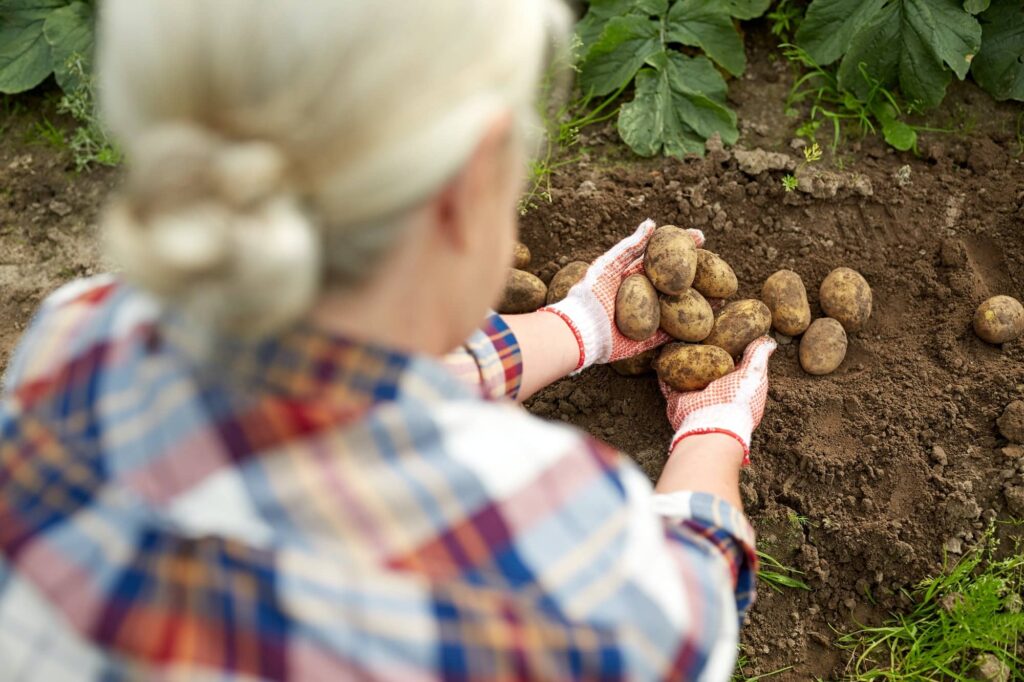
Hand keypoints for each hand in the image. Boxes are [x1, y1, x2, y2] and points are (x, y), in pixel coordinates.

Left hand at [540, 219, 704, 370]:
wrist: (581, 329)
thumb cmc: (592, 293)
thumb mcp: (610, 264)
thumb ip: (630, 246)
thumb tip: (652, 223)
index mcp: (633, 277)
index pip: (663, 259)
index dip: (681, 249)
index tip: (701, 237)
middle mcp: (643, 297)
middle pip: (675, 284)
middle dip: (697, 277)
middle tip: (719, 269)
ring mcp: (647, 319)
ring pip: (678, 310)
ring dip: (700, 304)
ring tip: (723, 296)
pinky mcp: (647, 340)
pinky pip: (672, 334)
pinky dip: (689, 330)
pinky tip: (708, 323)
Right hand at [661, 336, 776, 463]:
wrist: (712, 425)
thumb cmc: (738, 400)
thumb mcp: (754, 374)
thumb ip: (758, 356)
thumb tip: (768, 340)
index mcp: (737, 386)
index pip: (733, 362)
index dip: (729, 347)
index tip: (723, 328)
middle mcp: (716, 391)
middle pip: (708, 366)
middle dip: (703, 352)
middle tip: (696, 330)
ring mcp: (696, 395)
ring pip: (687, 373)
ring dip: (682, 360)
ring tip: (677, 340)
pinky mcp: (678, 398)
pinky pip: (669, 382)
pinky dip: (664, 371)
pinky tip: (661, 356)